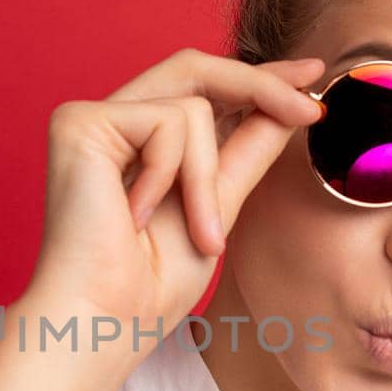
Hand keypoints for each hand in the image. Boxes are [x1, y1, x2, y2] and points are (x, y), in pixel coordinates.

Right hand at [23, 48, 324, 346]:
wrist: (108, 321)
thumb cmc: (149, 286)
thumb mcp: (219, 206)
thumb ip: (247, 151)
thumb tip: (292, 104)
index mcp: (138, 144)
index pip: (201, 89)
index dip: (256, 77)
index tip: (312, 74)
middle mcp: (111, 124)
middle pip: (196, 69)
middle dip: (260, 86)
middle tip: (309, 112)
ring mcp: (91, 120)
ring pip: (193, 107)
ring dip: (208, 179)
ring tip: (197, 234)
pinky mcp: (79, 122)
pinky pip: (168, 122)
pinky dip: (173, 175)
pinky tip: (135, 217)